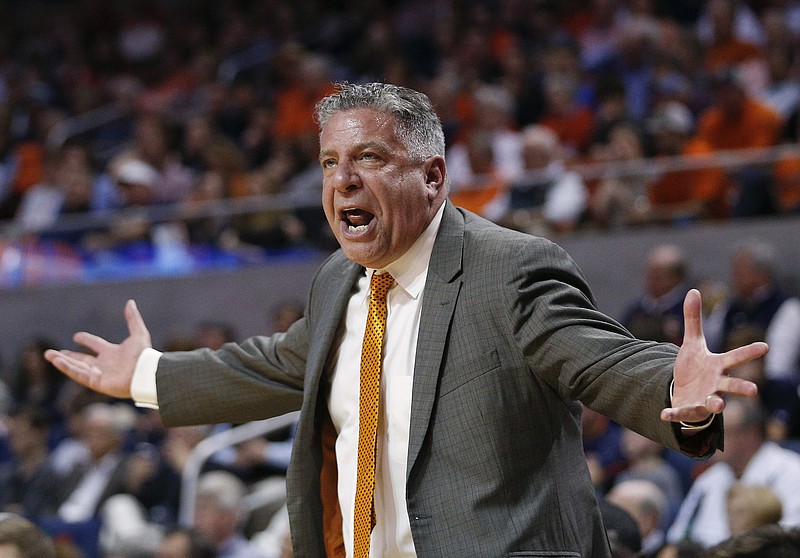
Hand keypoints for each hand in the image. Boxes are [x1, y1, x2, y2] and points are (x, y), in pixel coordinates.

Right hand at [44, 299, 151, 398]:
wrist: (145, 373)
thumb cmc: (143, 355)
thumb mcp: (138, 333)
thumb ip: (133, 319)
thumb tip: (130, 302)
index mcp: (113, 353)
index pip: (96, 345)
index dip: (86, 340)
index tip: (76, 336)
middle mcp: (105, 364)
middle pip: (82, 360)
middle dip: (67, 356)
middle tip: (52, 353)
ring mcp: (100, 374)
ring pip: (77, 367)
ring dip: (62, 362)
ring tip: (49, 355)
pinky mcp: (97, 383)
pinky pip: (80, 375)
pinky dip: (68, 368)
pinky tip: (58, 361)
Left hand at [660, 289, 767, 423]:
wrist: (685, 392)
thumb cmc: (695, 367)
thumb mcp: (692, 343)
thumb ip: (694, 320)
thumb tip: (693, 290)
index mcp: (718, 366)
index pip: (735, 357)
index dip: (749, 352)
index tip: (765, 346)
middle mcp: (716, 384)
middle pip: (731, 386)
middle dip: (741, 387)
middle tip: (754, 390)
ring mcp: (704, 399)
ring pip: (714, 403)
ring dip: (716, 404)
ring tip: (718, 405)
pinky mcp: (689, 410)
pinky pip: (683, 413)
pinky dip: (674, 414)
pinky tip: (664, 414)